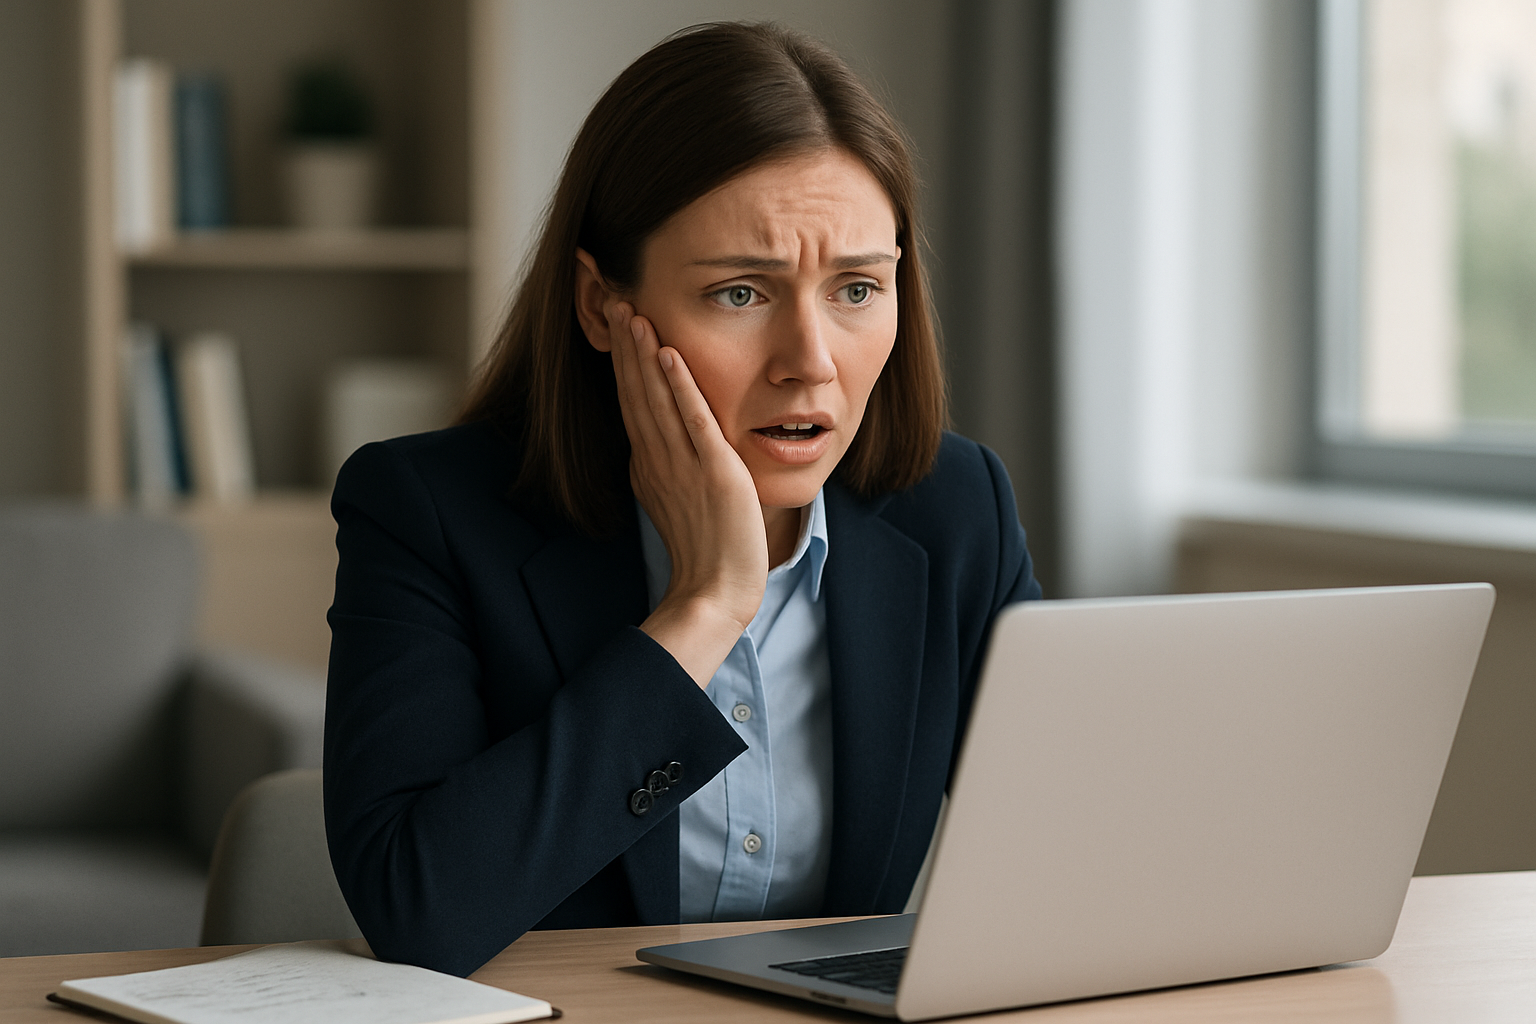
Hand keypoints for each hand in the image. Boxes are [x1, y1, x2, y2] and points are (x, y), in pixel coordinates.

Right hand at [605, 301, 767, 686]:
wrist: (715, 593)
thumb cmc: (705, 555)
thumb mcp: (675, 504)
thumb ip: (666, 471)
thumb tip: (654, 449)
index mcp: (649, 467)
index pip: (631, 404)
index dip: (622, 364)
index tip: (616, 327)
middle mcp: (658, 461)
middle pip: (635, 394)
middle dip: (624, 347)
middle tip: (613, 302)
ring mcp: (683, 466)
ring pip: (656, 400)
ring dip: (643, 355)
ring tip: (632, 313)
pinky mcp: (713, 472)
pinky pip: (693, 421)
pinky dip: (680, 386)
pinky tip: (669, 353)